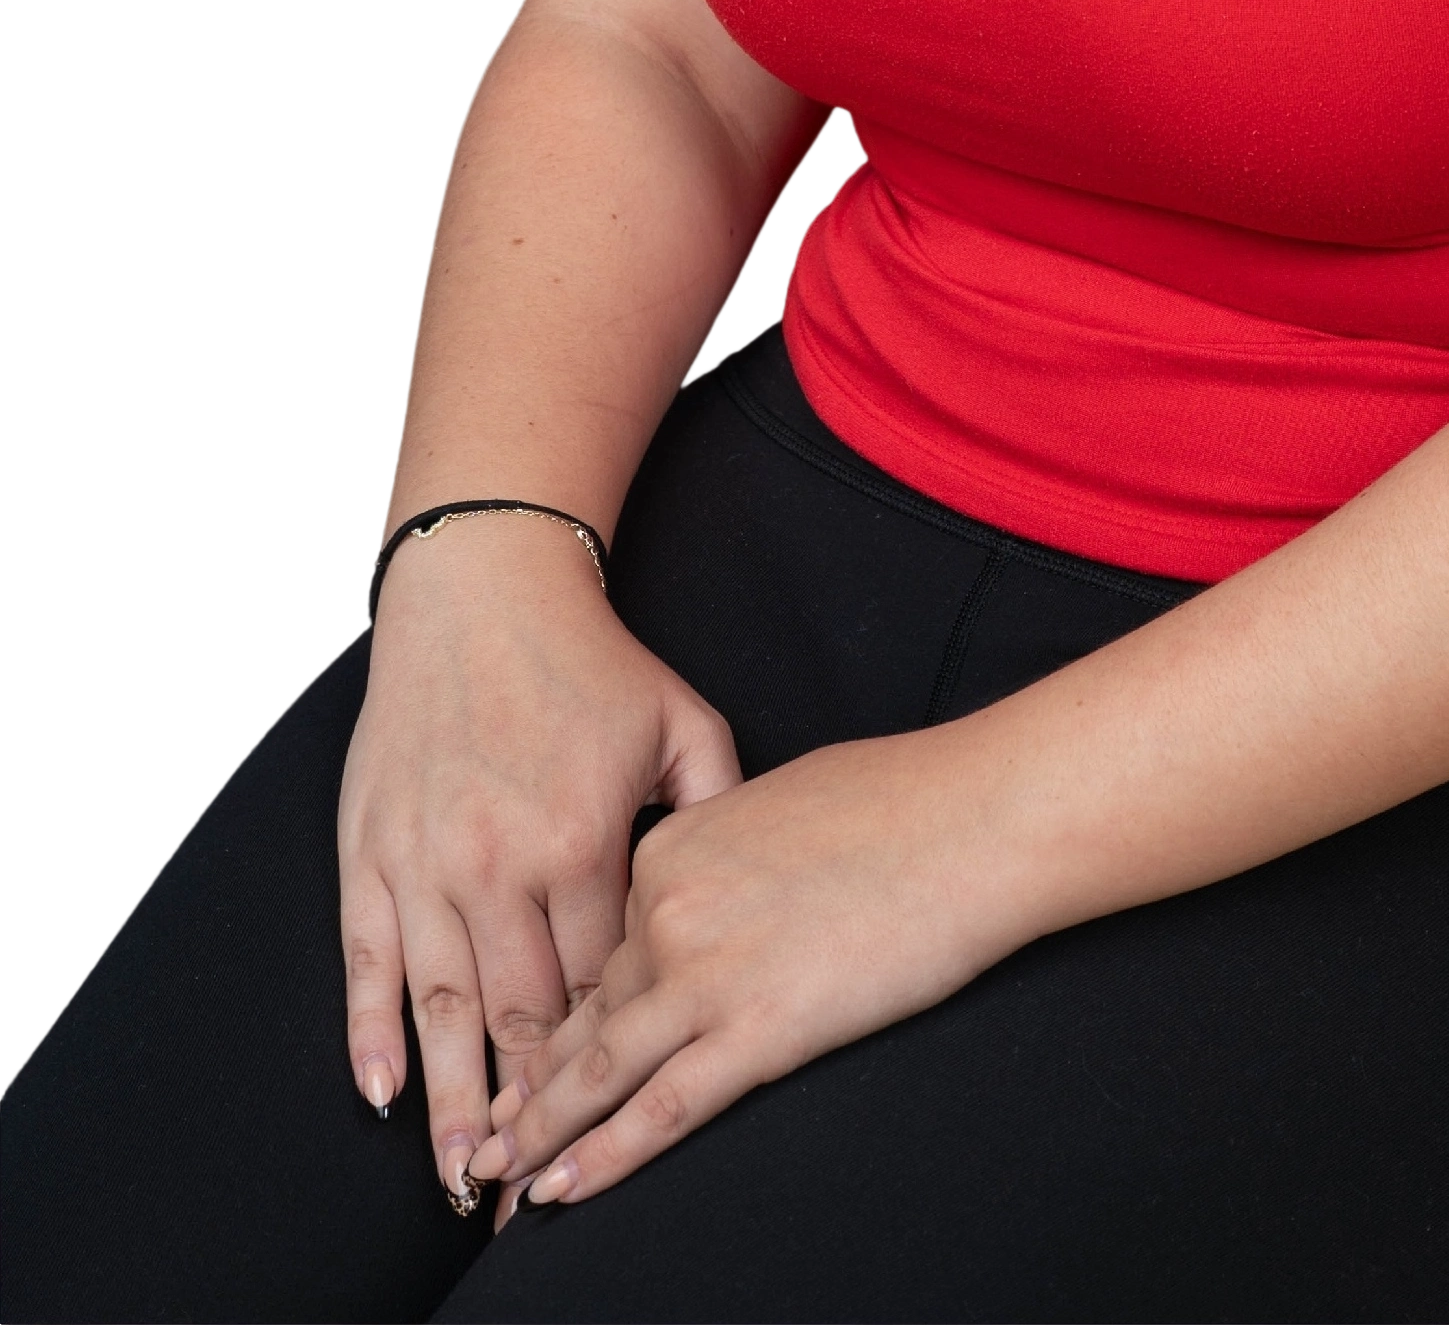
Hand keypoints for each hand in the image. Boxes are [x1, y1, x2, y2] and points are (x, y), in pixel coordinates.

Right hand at [337, 519, 741, 1216]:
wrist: (482, 592)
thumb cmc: (592, 662)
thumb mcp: (682, 722)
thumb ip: (717, 811)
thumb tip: (745, 887)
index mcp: (582, 841)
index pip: (602, 982)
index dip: (612, 1050)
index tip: (619, 1110)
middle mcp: (498, 863)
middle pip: (521, 1016)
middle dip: (533, 1107)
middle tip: (536, 1191)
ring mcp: (429, 861)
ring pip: (441, 1008)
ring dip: (452, 1100)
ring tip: (463, 1179)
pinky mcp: (372, 850)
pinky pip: (367, 960)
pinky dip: (370, 1031)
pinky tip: (382, 1091)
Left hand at [468, 726, 1030, 1222]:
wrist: (974, 817)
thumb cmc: (900, 798)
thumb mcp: (777, 801)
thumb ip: (723, 855)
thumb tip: (719, 890)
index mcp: (670, 850)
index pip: (600, 951)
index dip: (557, 1016)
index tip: (521, 1062)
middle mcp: (668, 911)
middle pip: (586, 1017)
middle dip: (529, 1090)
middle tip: (480, 1142)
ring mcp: (708, 974)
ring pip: (599, 1073)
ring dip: (540, 1139)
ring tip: (495, 1182)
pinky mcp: (760, 1029)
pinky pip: (662, 1109)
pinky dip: (603, 1159)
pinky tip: (560, 1193)